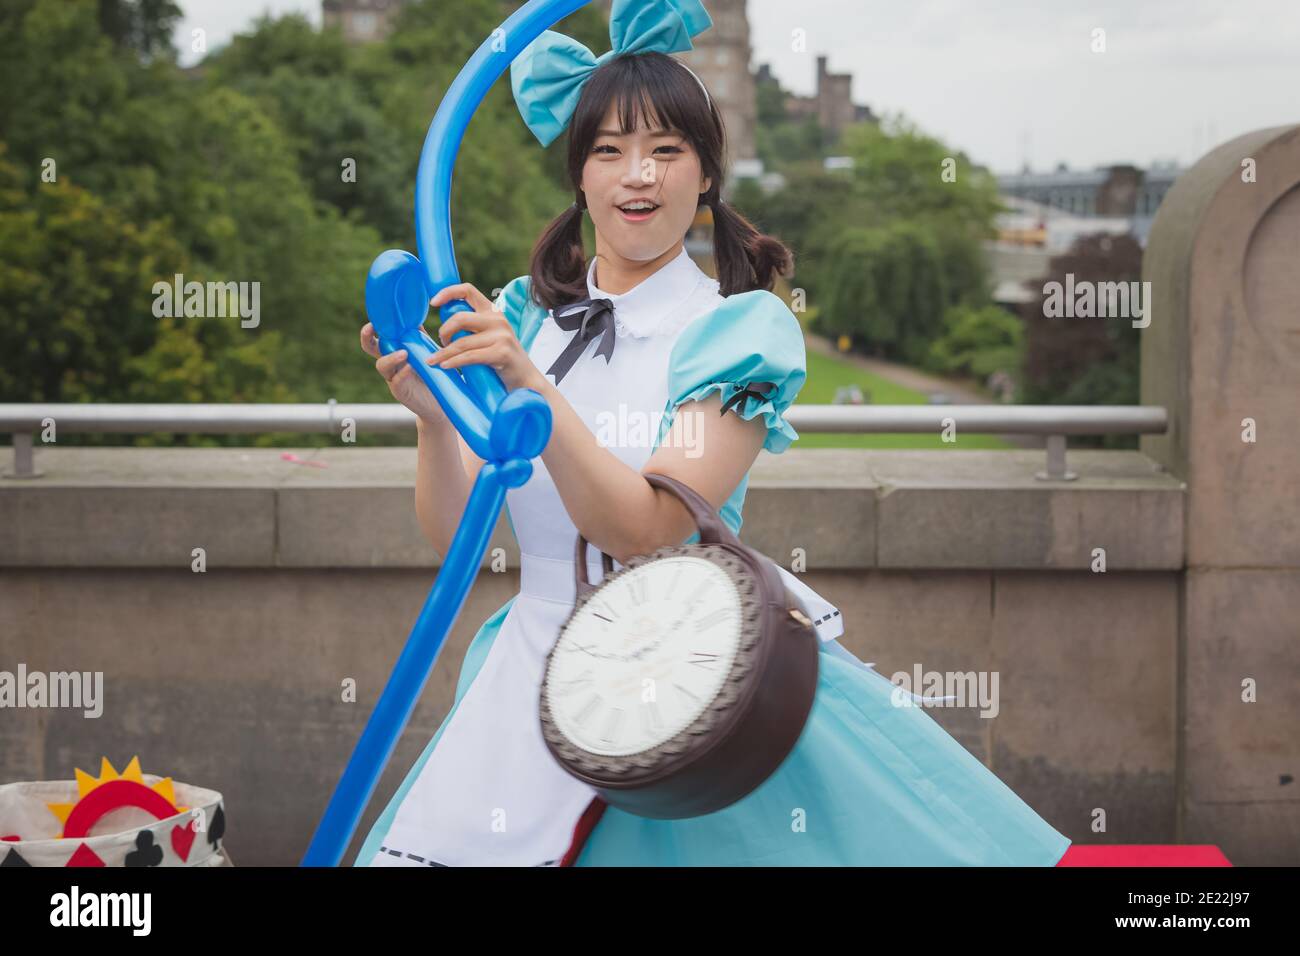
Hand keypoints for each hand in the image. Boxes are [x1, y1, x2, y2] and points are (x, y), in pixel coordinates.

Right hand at [359, 321, 448, 425]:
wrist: (440, 403)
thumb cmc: (432, 375)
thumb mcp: (427, 352)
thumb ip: (419, 337)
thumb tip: (416, 315)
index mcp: (394, 351)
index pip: (379, 336)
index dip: (373, 327)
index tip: (374, 318)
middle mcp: (390, 363)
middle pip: (370, 349)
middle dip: (367, 338)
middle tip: (370, 328)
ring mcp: (393, 378)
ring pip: (382, 365)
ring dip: (390, 357)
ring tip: (404, 353)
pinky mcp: (400, 392)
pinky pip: (396, 381)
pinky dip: (402, 373)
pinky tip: (409, 367)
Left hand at [428, 283, 542, 392]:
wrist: (525, 379)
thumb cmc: (502, 358)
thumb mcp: (489, 336)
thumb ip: (473, 327)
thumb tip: (445, 325)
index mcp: (492, 311)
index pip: (468, 290)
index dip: (448, 292)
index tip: (433, 303)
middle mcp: (497, 320)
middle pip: (460, 318)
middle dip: (444, 331)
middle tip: (441, 343)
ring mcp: (502, 336)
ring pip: (462, 342)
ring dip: (444, 353)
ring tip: (433, 361)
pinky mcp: (502, 352)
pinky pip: (470, 356)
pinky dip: (454, 362)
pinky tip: (445, 366)